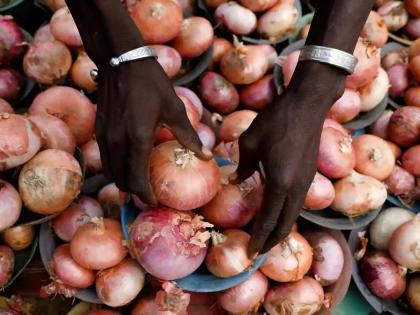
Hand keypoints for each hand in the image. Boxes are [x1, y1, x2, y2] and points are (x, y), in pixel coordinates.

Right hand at [95, 59, 211, 204]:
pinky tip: (128, 165)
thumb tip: (206, 156)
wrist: (121, 61)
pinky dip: (116, 168)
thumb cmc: (151, 84)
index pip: (137, 180)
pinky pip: (106, 159)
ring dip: (124, 181)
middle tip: (150, 195)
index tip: (156, 200)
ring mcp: (105, 137)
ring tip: (139, 184)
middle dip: (135, 192)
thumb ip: (188, 136)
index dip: (146, 195)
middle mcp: (117, 143)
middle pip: (121, 181)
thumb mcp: (174, 109)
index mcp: (137, 140)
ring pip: (111, 172)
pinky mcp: (99, 130)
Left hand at [232, 67, 344, 256]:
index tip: (250, 253)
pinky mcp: (309, 175)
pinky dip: (286, 216)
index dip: (259, 239)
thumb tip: (238, 179)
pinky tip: (276, 214)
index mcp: (280, 183)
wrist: (307, 104)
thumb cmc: (275, 121)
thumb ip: (245, 165)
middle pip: (285, 224)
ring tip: (266, 238)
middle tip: (257, 252)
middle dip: (271, 241)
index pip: (269, 220)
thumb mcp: (250, 142)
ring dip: (280, 230)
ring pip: (293, 216)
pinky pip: (297, 204)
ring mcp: (306, 182)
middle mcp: (296, 188)